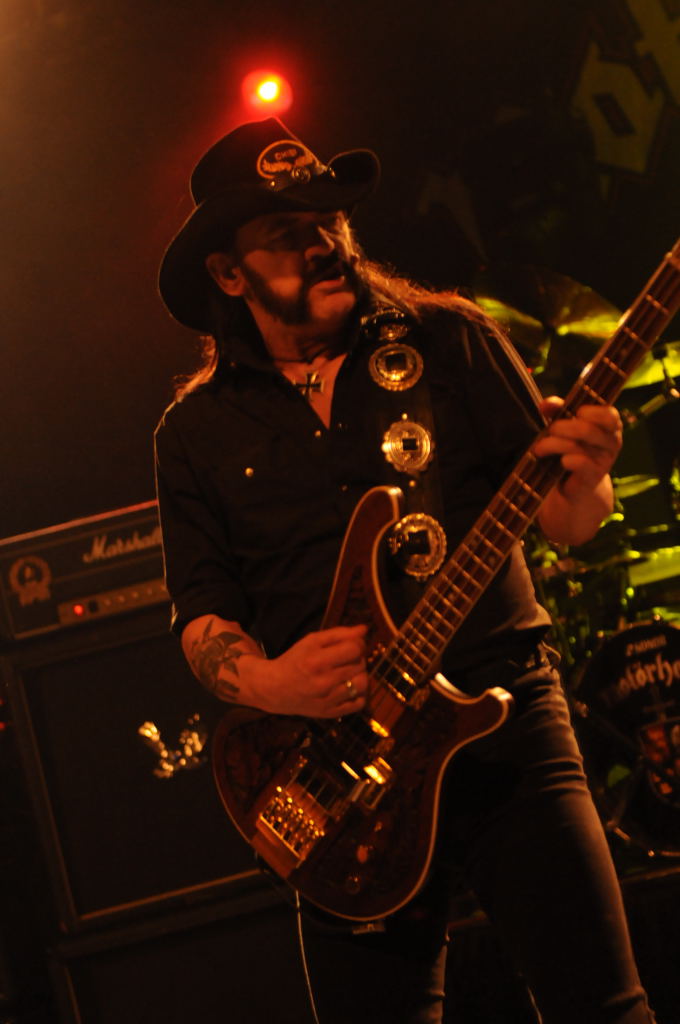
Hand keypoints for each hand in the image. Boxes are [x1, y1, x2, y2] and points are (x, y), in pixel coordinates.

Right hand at [253, 624, 368, 717]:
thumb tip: (364, 629)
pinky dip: (359, 694)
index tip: (351, 644)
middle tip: (346, 657)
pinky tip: (348, 687)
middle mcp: (324, 682)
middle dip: (358, 658)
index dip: (358, 643)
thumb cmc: (295, 660)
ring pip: (363, 684)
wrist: (275, 688)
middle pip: (360, 665)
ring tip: (349, 672)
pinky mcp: (330, 713)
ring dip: (360, 675)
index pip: (355, 649)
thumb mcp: (312, 641)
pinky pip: (359, 704)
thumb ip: (339, 634)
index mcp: (317, 661)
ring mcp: (328, 700)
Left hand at [533, 397, 621, 495]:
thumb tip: (544, 404)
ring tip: (539, 448)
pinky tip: (560, 461)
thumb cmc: (573, 447)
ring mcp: (605, 460)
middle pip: (587, 429)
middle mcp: (612, 442)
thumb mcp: (567, 425)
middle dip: (560, 427)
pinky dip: (566, 460)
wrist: (577, 483)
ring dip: (552, 444)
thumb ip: (558, 410)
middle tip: (549, 431)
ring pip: (576, 446)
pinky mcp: (594, 476)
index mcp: (610, 426)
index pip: (609, 414)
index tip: (574, 414)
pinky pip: (580, 463)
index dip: (589, 411)